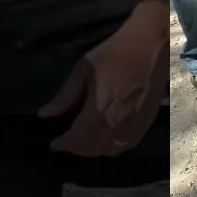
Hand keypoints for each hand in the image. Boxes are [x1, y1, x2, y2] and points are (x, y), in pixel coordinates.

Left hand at [38, 14, 162, 157]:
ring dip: (95, 150)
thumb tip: (45, 114)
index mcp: (100, 109)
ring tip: (86, 141)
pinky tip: (108, 138)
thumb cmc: (115, 53)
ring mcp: (135, 124)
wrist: (151, 46)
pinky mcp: (147, 121)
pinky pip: (128, 145)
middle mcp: (118, 123)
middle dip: (77, 148)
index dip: (63, 144)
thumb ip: (65, 95)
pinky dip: (114, 147)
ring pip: (111, 150)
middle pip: (93, 149)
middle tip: (68, 141)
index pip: (77, 139)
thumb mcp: (83, 69)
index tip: (54, 143)